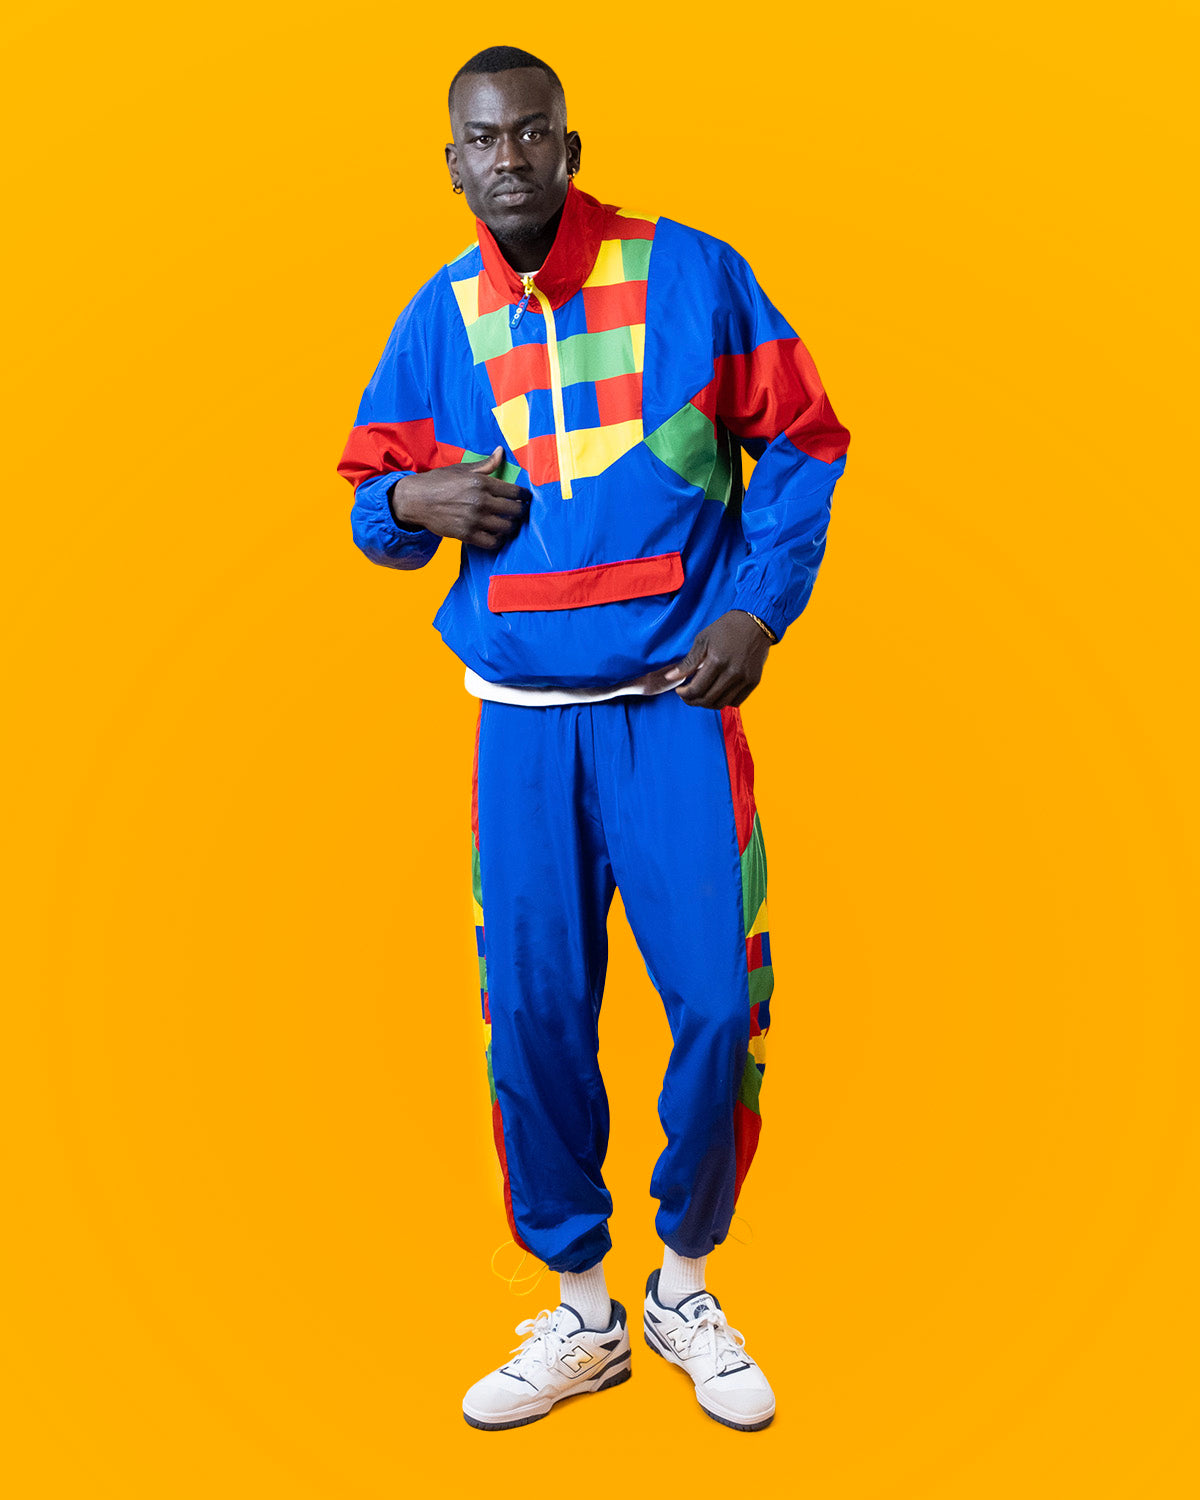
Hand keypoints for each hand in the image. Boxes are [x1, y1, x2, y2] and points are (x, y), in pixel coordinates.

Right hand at [389, 447, 529, 549]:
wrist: (415, 500)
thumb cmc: (439, 482)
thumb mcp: (462, 469)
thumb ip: (486, 464)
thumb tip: (501, 451)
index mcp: (481, 483)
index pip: (516, 492)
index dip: (525, 496)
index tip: (526, 498)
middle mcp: (480, 501)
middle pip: (515, 511)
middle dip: (520, 511)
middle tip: (518, 511)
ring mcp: (474, 520)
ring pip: (507, 527)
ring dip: (511, 526)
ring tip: (508, 523)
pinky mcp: (466, 535)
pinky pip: (493, 542)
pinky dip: (498, 540)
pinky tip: (495, 534)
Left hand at [641, 610, 771, 708]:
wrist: (755, 622)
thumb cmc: (726, 628)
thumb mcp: (703, 640)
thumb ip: (688, 662)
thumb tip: (670, 678)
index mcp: (717, 660)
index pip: (697, 689)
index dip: (684, 694)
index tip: (679, 690)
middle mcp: (733, 672)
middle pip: (708, 700)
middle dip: (692, 701)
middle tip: (686, 696)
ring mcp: (745, 678)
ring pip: (722, 704)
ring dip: (707, 703)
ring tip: (700, 695)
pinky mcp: (754, 681)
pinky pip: (736, 701)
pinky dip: (723, 701)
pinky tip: (717, 692)